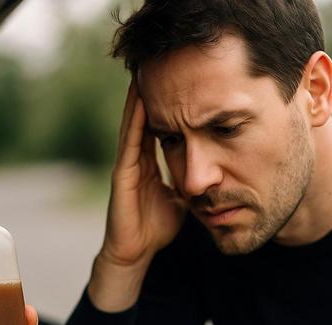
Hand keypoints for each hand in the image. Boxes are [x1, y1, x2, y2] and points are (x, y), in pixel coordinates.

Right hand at [101, 80, 185, 267]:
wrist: (136, 253)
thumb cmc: (155, 228)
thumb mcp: (180, 200)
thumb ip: (189, 184)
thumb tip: (209, 175)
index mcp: (149, 164)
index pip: (157, 127)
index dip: (165, 106)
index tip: (176, 82)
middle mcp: (136, 160)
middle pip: (143, 118)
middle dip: (150, 93)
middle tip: (157, 65)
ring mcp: (127, 165)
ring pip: (134, 123)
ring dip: (139, 97)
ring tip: (146, 70)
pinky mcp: (122, 174)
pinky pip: (130, 141)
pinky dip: (134, 119)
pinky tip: (140, 99)